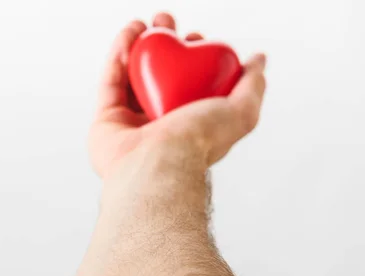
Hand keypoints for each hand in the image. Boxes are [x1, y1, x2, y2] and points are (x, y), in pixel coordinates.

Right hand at [88, 12, 266, 177]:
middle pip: (159, 75)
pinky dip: (118, 55)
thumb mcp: (241, 111)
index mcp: (190, 122)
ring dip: (139, 45)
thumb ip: (252, 85)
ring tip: (145, 23)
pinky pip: (111, 82)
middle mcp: (161, 123)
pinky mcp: (107, 120)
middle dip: (163, 45)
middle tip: (166, 23)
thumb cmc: (199, 141)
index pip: (190, 83)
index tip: (194, 37)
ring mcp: (132, 122)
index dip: (191, 55)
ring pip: (133, 76)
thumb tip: (258, 60)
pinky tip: (130, 32)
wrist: (159, 163)